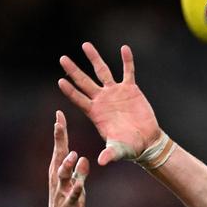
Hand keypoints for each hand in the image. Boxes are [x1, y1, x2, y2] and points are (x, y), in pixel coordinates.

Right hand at [48, 110, 88, 206]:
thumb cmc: (70, 205)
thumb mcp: (76, 187)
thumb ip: (80, 173)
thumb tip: (84, 159)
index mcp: (59, 172)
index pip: (59, 148)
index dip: (60, 132)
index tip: (59, 115)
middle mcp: (57, 180)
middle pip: (58, 156)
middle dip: (59, 140)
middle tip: (58, 124)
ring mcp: (61, 192)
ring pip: (62, 175)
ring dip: (67, 164)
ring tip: (73, 154)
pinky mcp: (68, 205)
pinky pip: (73, 195)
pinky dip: (76, 188)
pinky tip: (80, 184)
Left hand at [58, 42, 160, 165]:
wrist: (146, 142)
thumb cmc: (129, 148)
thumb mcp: (118, 151)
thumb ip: (110, 153)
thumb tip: (102, 162)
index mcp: (96, 113)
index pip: (79, 99)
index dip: (70, 91)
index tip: (60, 80)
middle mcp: (102, 100)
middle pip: (85, 82)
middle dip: (73, 70)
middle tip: (62, 58)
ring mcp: (115, 93)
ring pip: (102, 71)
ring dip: (94, 58)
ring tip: (85, 45)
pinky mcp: (130, 89)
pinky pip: (128, 72)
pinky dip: (127, 61)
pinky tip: (124, 48)